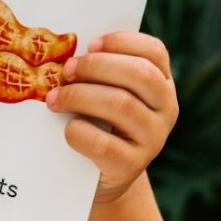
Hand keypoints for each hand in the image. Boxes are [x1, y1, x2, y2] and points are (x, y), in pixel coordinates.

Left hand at [45, 31, 178, 202]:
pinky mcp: (131, 166)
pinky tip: (67, 129)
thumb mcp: (105, 96)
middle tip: (66, 70)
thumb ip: (99, 75)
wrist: (100, 178)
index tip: (90, 44)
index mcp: (162, 84)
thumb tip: (67, 55)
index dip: (122, 42)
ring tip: (55, 99)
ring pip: (121, 104)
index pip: (154, 52)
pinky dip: (78, 131)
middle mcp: (166, 110)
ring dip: (80, 95)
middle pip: (139, 74)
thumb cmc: (97, 125)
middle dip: (96, 66)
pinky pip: (103, 143)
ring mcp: (153, 139)